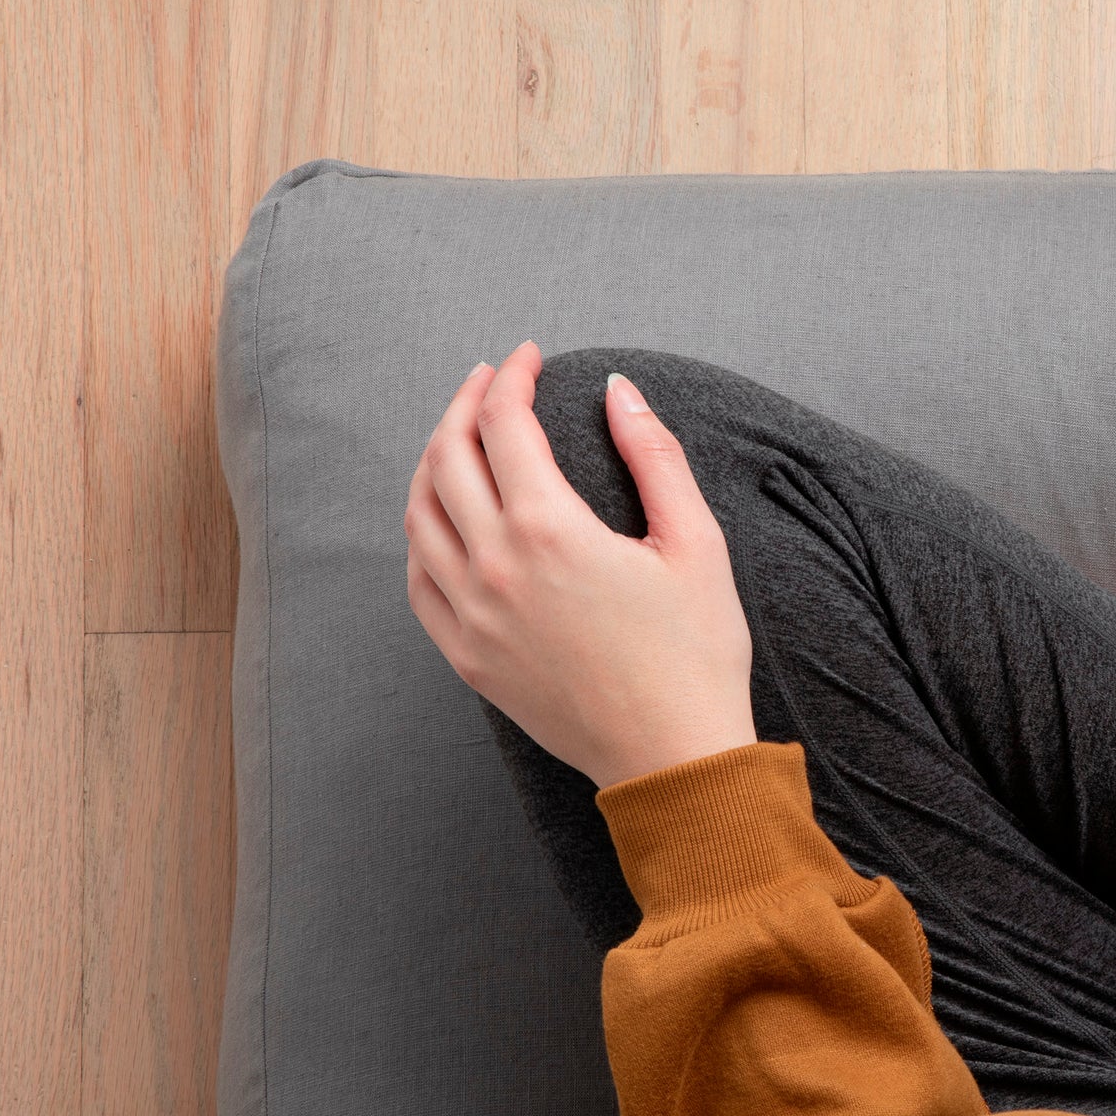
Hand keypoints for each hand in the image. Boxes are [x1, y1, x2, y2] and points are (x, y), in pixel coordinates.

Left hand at [404, 342, 757, 789]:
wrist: (673, 757)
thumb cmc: (696, 654)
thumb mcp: (697, 543)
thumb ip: (654, 455)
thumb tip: (618, 390)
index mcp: (549, 530)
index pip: (504, 424)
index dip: (512, 377)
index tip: (528, 358)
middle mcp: (494, 568)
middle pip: (447, 458)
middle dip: (465, 404)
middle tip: (490, 382)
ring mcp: (471, 617)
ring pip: (419, 516)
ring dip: (433, 463)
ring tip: (460, 440)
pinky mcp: (467, 657)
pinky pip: (419, 581)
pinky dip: (422, 535)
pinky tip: (444, 520)